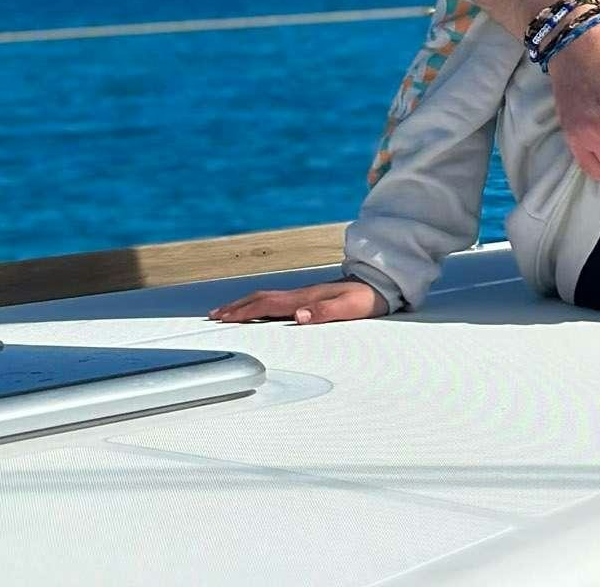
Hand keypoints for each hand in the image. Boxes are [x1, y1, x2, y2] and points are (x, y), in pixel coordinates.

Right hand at [207, 278, 387, 325]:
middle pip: (262, 298)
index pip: (269, 305)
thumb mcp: (351, 307)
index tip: (224, 318)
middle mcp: (303, 293)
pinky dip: (261, 303)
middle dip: (237, 307)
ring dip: (245, 303)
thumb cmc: (369, 297)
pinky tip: (261, 308)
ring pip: (268, 296)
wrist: (384, 282)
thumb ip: (326, 311)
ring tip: (228, 311)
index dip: (245, 312)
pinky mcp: (312, 295)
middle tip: (215, 315)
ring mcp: (306, 292)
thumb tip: (298, 316)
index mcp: (307, 297)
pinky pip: (278, 299)